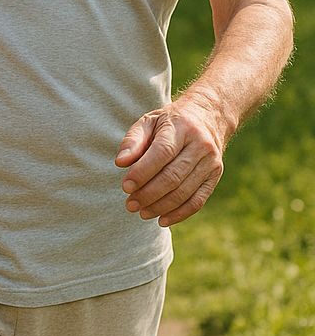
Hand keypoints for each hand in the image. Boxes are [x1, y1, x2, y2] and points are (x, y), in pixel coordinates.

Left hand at [115, 91, 232, 226]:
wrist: (208, 116)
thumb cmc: (169, 121)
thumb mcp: (148, 121)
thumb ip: (132, 141)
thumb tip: (120, 163)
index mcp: (181, 128)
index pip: (162, 153)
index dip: (143, 172)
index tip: (125, 186)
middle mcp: (200, 146)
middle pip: (173, 176)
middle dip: (149, 194)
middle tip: (130, 205)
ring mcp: (211, 162)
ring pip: (185, 191)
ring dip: (161, 206)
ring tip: (141, 213)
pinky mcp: (215, 176)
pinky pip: (198, 200)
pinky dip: (180, 213)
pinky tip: (162, 219)